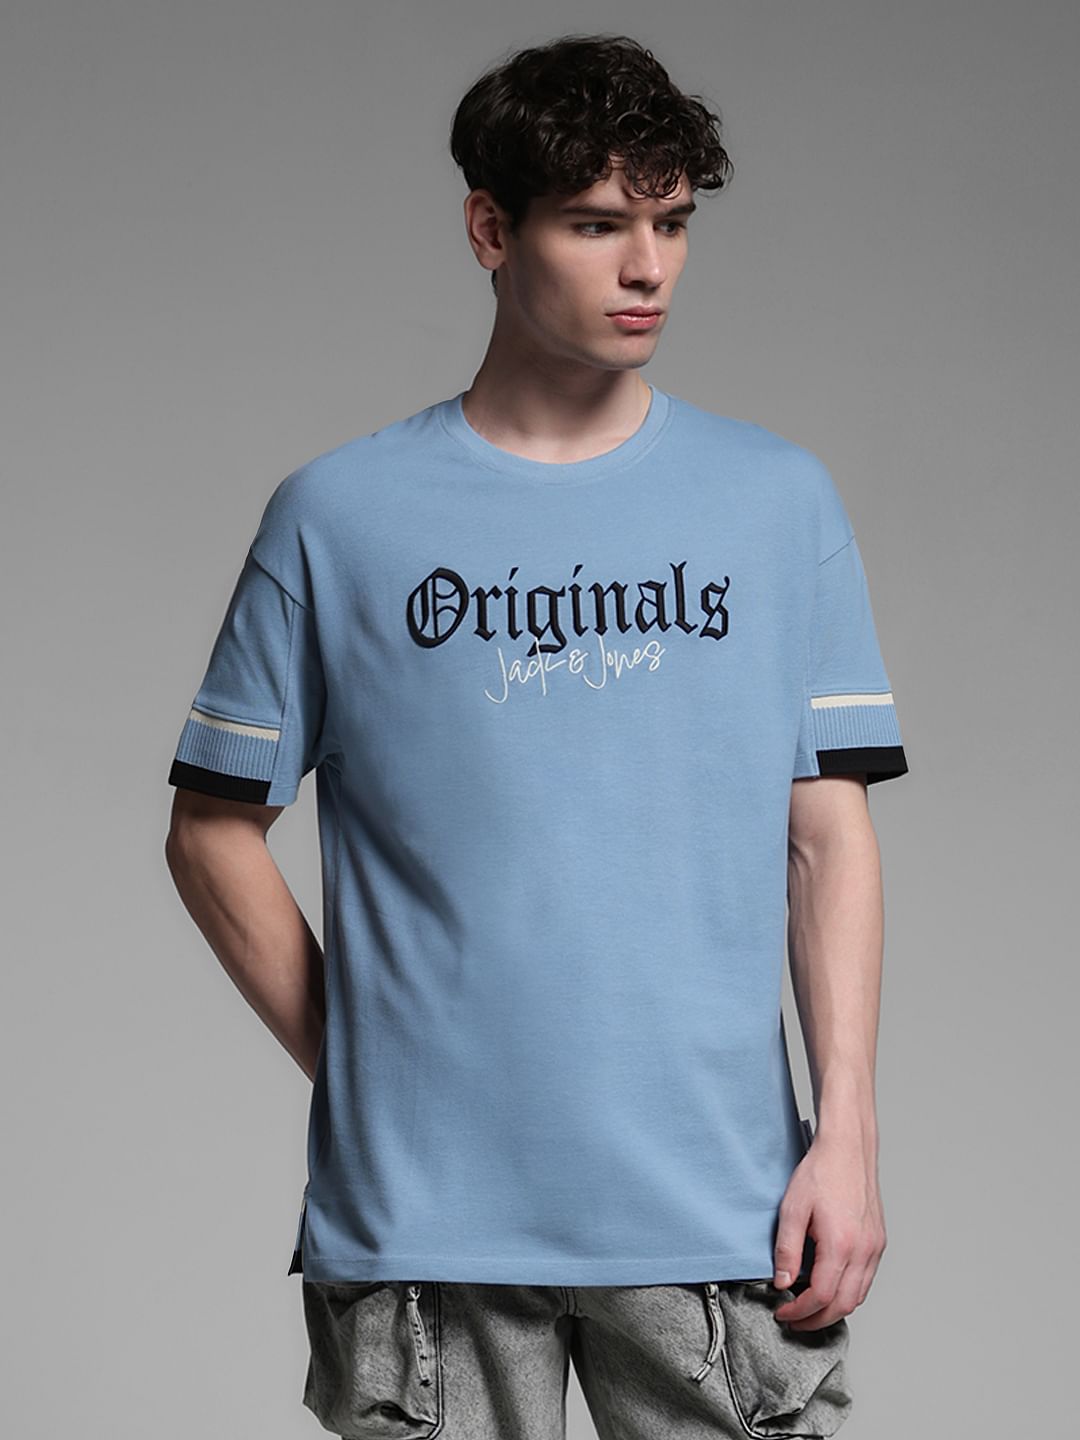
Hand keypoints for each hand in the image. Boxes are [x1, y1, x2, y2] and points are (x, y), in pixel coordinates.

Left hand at [771, 1128, 885, 1330]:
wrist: (847, 1148)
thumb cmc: (821, 1172)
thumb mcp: (792, 1209)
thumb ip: (787, 1250)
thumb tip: (783, 1283)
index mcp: (841, 1244)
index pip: (821, 1297)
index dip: (800, 1311)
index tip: (783, 1313)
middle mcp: (864, 1250)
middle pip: (843, 1305)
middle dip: (817, 1320)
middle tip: (795, 1321)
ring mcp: (875, 1247)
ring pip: (858, 1296)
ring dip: (834, 1310)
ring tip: (809, 1309)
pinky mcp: (878, 1242)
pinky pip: (866, 1280)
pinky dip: (848, 1293)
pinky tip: (829, 1287)